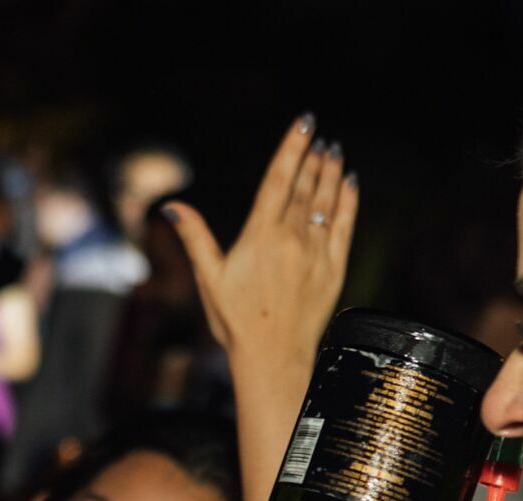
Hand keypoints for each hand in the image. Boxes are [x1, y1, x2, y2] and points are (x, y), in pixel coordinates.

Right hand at [162, 116, 358, 364]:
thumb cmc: (236, 321)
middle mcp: (291, 239)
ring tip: (333, 152)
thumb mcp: (209, 278)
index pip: (278, 179)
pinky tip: (350, 184)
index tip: (303, 123)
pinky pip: (345, 226)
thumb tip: (173, 207)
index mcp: (260, 236)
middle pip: (305, 186)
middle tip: (319, 136)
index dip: (291, 147)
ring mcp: (315, 253)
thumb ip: (195, 237)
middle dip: (312, 157)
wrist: (272, 356)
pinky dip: (348, 201)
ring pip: (326, 201)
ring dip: (330, 173)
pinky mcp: (333, 269)